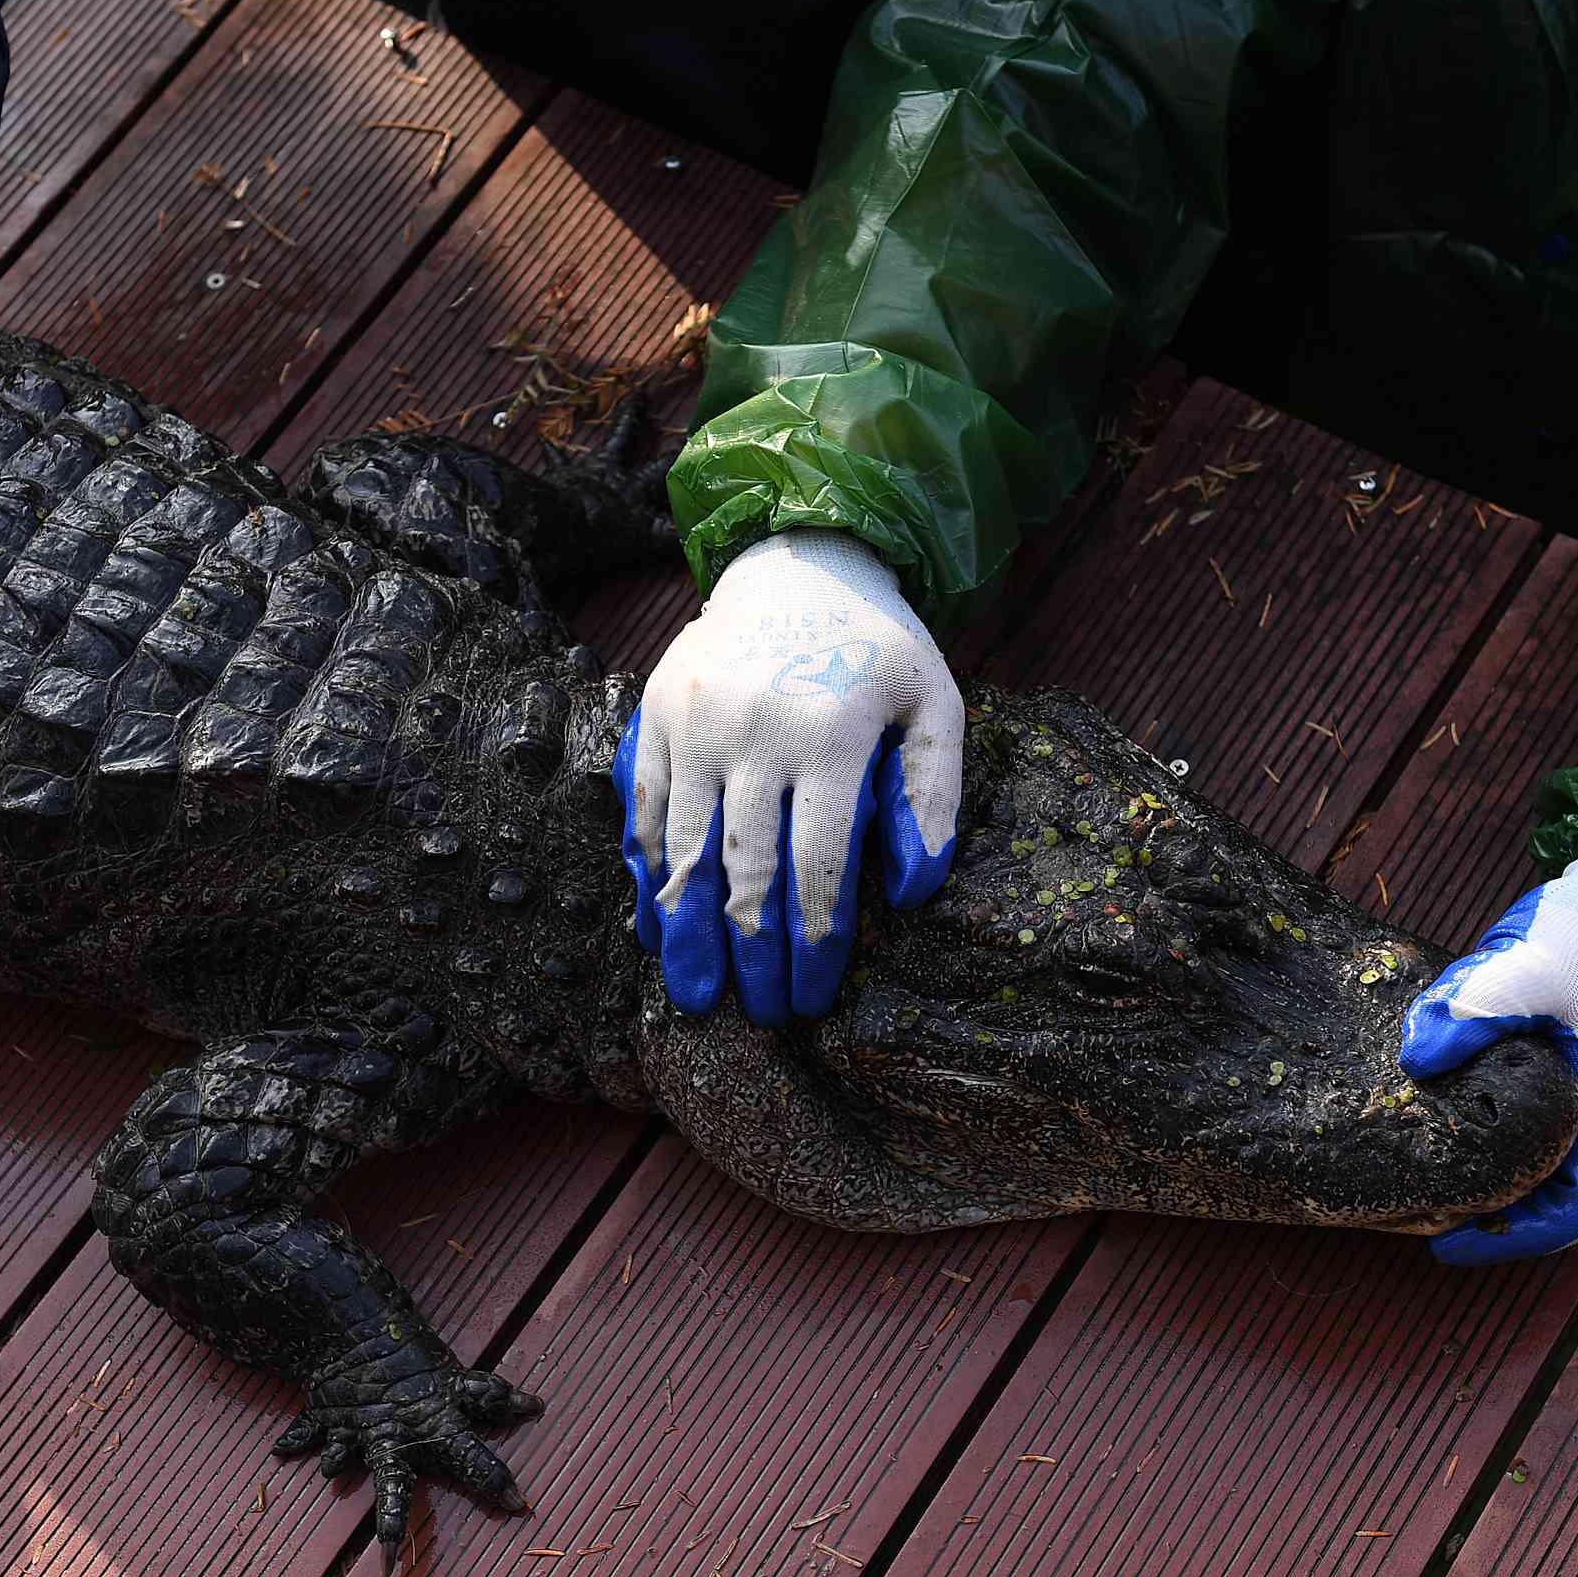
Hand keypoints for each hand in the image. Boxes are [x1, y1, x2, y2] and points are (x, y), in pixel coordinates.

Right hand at [615, 529, 962, 1021]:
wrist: (798, 562)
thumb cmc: (876, 650)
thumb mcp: (934, 706)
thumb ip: (932, 794)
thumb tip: (913, 893)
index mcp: (832, 735)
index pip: (818, 864)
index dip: (814, 942)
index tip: (813, 996)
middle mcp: (755, 732)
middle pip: (746, 870)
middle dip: (752, 955)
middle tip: (758, 1014)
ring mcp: (696, 724)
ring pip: (684, 849)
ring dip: (689, 931)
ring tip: (694, 994)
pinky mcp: (655, 715)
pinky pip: (643, 809)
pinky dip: (647, 872)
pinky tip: (654, 923)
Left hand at [1400, 849, 1577, 1262]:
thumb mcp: (1535, 963)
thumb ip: (1476, 1009)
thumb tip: (1417, 1061)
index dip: (1517, 1238)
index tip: (1448, 1240)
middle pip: (1558, 1195)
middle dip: (1494, 1213)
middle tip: (1420, 1207)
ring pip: (1545, 1157)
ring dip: (1492, 1171)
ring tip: (1425, 1166)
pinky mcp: (1577, 1058)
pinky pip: (1537, 1115)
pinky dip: (1494, 1126)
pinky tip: (1445, 1100)